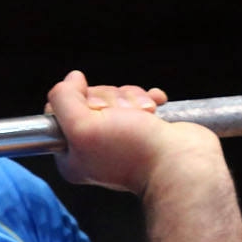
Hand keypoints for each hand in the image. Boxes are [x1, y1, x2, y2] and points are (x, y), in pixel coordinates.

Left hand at [45, 70, 221, 195]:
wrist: (181, 162)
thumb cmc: (134, 152)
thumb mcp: (82, 128)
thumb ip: (64, 100)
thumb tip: (73, 79)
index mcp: (72, 155)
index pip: (61, 109)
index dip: (79, 101)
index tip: (98, 112)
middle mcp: (95, 146)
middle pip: (91, 98)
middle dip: (112, 100)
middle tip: (124, 117)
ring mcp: (121, 136)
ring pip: (117, 96)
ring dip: (133, 99)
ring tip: (145, 116)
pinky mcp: (144, 127)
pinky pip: (139, 98)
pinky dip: (148, 98)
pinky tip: (155, 109)